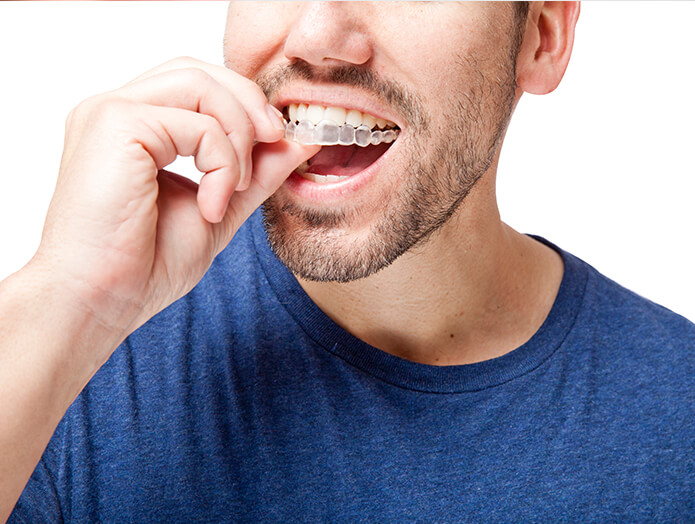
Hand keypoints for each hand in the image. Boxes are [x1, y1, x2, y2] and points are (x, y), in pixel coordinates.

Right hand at [31, 57, 317, 340]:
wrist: (102, 301)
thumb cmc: (144, 263)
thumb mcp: (219, 207)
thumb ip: (255, 172)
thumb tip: (299, 141)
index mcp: (135, 126)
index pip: (197, 84)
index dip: (245, 103)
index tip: (280, 139)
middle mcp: (118, 110)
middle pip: (200, 71)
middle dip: (250, 105)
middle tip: (278, 141)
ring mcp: (111, 113)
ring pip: (200, 84)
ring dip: (238, 133)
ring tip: (234, 187)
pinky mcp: (116, 125)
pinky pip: (197, 123)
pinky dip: (221, 162)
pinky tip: (212, 205)